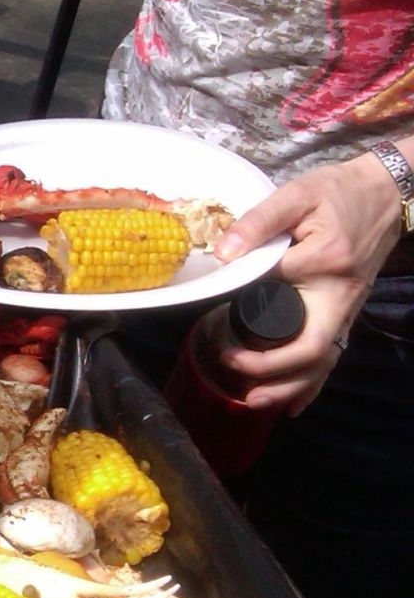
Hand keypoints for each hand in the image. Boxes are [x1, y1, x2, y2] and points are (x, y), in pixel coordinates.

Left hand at [213, 150, 405, 413]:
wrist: (385, 193)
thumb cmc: (337, 191)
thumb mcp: (296, 194)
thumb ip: (258, 221)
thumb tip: (222, 253)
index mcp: (325, 262)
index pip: (274, 294)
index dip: (241, 311)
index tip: (212, 321)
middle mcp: (340, 294)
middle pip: (309, 349)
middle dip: (267, 368)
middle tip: (228, 361)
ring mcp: (347, 308)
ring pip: (322, 360)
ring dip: (288, 386)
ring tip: (251, 399)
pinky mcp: (347, 312)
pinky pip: (332, 355)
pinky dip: (312, 383)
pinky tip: (292, 406)